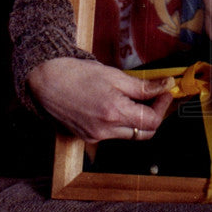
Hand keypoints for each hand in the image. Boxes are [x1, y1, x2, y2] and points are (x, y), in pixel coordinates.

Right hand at [27, 57, 174, 143]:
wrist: (45, 82)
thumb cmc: (77, 74)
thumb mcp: (114, 75)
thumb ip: (143, 86)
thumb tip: (166, 85)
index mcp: (114, 113)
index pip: (152, 121)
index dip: (163, 106)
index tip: (165, 93)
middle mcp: (105, 130)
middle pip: (144, 132)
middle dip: (154, 115)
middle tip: (155, 97)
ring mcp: (95, 137)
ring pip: (130, 134)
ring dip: (138, 120)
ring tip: (134, 99)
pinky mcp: (88, 137)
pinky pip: (114, 134)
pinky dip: (121, 122)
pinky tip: (116, 106)